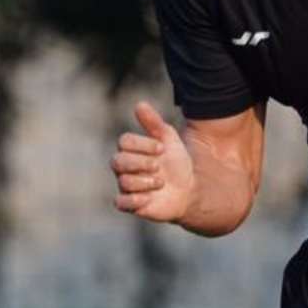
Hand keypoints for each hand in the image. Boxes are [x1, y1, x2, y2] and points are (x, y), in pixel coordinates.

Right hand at [111, 101, 195, 223]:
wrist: (189, 189)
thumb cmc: (176, 162)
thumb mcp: (169, 139)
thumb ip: (153, 122)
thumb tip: (140, 104)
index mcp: (131, 150)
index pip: (124, 142)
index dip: (142, 144)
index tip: (162, 149)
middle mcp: (124, 167)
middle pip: (118, 161)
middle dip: (141, 162)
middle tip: (158, 166)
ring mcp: (126, 186)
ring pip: (123, 181)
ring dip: (145, 181)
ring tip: (161, 181)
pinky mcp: (131, 204)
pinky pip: (120, 202)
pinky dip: (133, 199)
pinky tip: (149, 197)